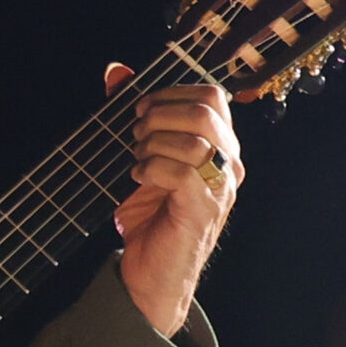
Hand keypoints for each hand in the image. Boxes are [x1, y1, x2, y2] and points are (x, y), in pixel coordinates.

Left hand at [109, 63, 241, 338]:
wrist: (150, 275)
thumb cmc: (150, 217)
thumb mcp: (141, 158)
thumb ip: (135, 115)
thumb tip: (115, 71)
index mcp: (220, 146)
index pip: (212, 96)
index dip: (171, 93)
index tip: (140, 110)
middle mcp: (229, 164)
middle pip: (205, 111)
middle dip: (160, 115)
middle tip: (136, 136)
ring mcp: (220, 187)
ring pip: (196, 138)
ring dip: (153, 143)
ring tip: (137, 161)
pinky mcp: (202, 209)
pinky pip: (182, 172)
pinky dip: (151, 168)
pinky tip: (139, 179)